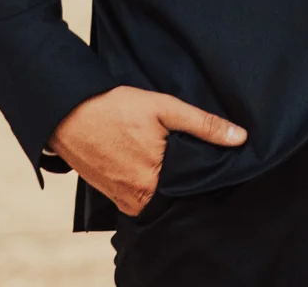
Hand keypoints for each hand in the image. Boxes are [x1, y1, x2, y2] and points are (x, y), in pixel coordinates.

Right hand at [49, 85, 246, 216]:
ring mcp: (123, 200)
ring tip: (171, 159)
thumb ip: (203, 125)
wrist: (67, 113)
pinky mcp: (111, 195)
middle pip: (175, 196)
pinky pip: (140, 197)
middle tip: (192, 158)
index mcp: (154, 183)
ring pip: (158, 198)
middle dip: (186, 181)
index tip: (215, 165)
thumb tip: (240, 138)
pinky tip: (151, 163)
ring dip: (167, 183)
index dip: (206, 177)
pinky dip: (149, 184)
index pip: (193, 190)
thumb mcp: (163, 108)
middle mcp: (138, 199)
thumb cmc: (114, 109)